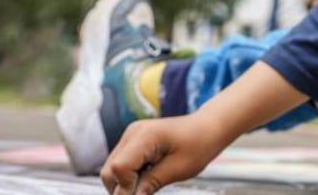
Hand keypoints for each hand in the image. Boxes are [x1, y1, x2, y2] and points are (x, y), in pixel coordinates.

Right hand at [100, 112, 224, 194]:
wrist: (208, 128)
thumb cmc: (199, 145)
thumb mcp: (178, 169)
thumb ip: (151, 184)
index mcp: (145, 136)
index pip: (119, 168)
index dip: (126, 187)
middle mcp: (132, 133)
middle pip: (109, 171)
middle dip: (122, 188)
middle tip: (146, 192)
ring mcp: (131, 136)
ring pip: (112, 170)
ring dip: (126, 183)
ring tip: (150, 183)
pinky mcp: (132, 141)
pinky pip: (121, 164)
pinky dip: (130, 176)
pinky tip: (148, 176)